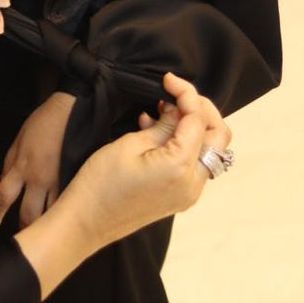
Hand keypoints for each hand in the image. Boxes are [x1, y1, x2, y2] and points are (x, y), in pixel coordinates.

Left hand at [0, 91, 76, 231]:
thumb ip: (8, 166)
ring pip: (51, 215)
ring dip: (44, 226)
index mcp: (21, 168)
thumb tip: (0, 185)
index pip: (2, 197)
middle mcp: (39, 179)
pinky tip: (63, 220)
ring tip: (41, 234)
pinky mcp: (76, 181)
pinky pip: (68, 204)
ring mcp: (59, 182)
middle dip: (23, 229)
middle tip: (20, 237)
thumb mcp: (17, 141)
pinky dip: (63, 214)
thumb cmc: (42, 123)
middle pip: (28, 215)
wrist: (72, 112)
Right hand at [14, 74, 233, 299]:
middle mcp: (192, 183)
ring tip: (162, 111)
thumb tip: (178, 109)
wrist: (85, 223)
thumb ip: (162, 125)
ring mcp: (188, 193)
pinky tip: (158, 131)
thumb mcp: (129, 144)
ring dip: (194, 126)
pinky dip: (185, 143)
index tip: (168, 79)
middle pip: (218, 135)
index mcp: (180, 167)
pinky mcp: (180, 197)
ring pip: (210, 150)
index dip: (186, 93)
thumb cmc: (100, 184)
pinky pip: (195, 164)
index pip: (198, 119)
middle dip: (201, 109)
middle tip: (175, 94)